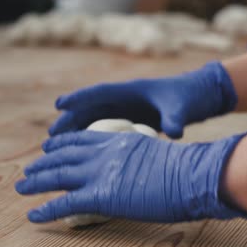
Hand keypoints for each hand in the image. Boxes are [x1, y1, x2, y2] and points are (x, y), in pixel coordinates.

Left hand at [16, 131, 246, 223]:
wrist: (194, 174)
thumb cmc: (187, 169)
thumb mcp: (156, 154)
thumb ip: (138, 157)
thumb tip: (135, 168)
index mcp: (118, 140)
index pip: (82, 139)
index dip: (62, 143)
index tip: (49, 146)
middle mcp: (104, 152)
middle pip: (64, 155)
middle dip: (43, 162)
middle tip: (28, 168)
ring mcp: (100, 172)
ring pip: (57, 175)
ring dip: (36, 181)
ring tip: (20, 187)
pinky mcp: (100, 195)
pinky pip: (64, 203)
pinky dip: (45, 210)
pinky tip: (32, 216)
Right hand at [49, 62, 237, 138]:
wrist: (196, 98)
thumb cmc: (187, 98)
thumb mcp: (181, 108)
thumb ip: (175, 119)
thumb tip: (174, 133)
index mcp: (131, 91)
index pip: (100, 92)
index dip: (79, 98)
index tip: (60, 104)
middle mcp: (122, 100)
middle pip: (89, 108)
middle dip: (69, 120)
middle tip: (50, 135)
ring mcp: (122, 111)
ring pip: (91, 121)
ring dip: (74, 133)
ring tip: (54, 148)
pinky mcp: (126, 122)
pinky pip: (102, 131)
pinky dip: (88, 140)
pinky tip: (77, 156)